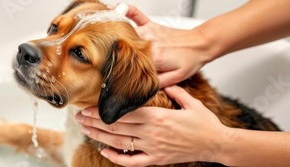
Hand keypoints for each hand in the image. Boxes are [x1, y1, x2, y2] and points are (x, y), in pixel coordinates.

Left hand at [76, 86, 229, 165]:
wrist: (216, 144)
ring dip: (100, 137)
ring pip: (120, 143)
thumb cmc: (204, 123)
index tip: (88, 107)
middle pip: (116, 127)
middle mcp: (152, 133)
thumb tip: (163, 80)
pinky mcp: (156, 159)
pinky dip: (117, 158)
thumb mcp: (190, 102)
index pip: (123, 113)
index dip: (103, 111)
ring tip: (85, 130)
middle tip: (79, 118)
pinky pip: (132, 161)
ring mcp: (153, 147)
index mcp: (157, 116)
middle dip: (94, 122)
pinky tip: (105, 152)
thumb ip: (174, 90)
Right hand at [110, 4, 214, 87]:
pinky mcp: (151, 25)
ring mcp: (148, 32)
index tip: (108, 75)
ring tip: (100, 37)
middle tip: (98, 58)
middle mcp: (148, 42)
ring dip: (115, 34)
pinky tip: (114, 8)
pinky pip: (136, 14)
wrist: (202, 44)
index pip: (129, 64)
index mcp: (153, 57)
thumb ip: (157, 85)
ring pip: (126, 32)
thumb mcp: (176, 78)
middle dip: (112, 52)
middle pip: (124, 47)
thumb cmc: (190, 60)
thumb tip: (140, 91)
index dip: (118, 70)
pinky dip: (125, 10)